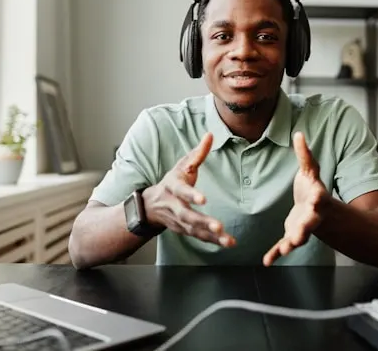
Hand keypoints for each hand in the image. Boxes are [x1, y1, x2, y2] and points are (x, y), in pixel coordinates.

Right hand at [143, 132, 235, 247]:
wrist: (150, 206)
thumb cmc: (172, 181)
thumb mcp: (181, 165)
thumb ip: (197, 153)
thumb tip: (210, 134)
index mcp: (173, 187)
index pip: (181, 191)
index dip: (191, 195)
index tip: (203, 199)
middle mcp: (174, 206)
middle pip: (187, 215)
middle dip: (202, 222)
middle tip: (218, 226)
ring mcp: (178, 220)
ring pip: (194, 229)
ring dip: (211, 235)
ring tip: (227, 239)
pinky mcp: (185, 230)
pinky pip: (199, 237)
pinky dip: (213, 241)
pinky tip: (227, 243)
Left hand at [263, 132, 329, 265]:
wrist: (318, 209)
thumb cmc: (313, 188)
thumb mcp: (311, 171)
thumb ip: (305, 155)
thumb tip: (299, 133)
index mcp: (317, 198)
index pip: (318, 198)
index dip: (317, 198)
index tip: (315, 199)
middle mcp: (312, 215)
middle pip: (310, 223)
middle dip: (304, 229)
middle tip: (299, 236)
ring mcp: (303, 227)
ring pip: (298, 238)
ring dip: (291, 244)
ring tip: (284, 250)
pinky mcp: (292, 235)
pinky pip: (283, 245)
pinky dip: (276, 254)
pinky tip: (267, 261)